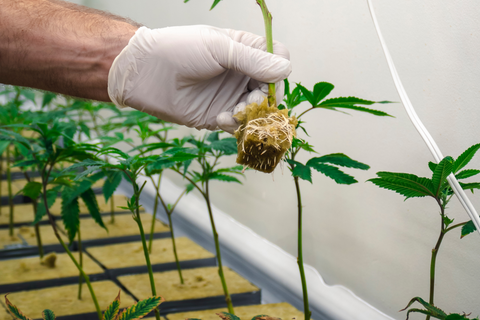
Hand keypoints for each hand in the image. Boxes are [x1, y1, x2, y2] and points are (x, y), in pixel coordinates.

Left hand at [108, 25, 290, 130]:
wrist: (146, 73)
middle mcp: (241, 73)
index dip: (279, 71)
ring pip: (258, 109)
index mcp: (244, 50)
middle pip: (271, 88)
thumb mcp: (219, 48)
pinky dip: (235, 124)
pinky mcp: (219, 116)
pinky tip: (220, 118)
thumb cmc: (179, 50)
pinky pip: (239, 125)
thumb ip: (253, 60)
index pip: (277, 59)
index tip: (271, 79)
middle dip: (266, 97)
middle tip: (253, 100)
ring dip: (252, 113)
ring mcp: (231, 95)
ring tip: (236, 111)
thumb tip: (286, 70)